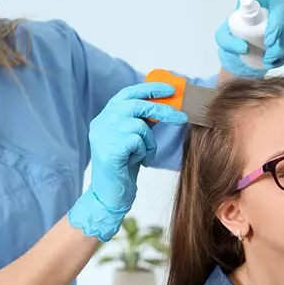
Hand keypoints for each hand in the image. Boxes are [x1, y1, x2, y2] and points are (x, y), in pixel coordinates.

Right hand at [68, 82, 186, 241]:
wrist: (108, 196)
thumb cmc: (123, 168)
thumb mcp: (132, 140)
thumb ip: (141, 121)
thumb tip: (165, 105)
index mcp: (105, 117)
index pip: (128, 93)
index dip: (149, 88)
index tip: (170, 89)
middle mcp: (101, 123)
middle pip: (137, 105)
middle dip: (163, 110)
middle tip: (182, 117)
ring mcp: (104, 135)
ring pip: (140, 126)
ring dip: (149, 142)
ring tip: (143, 155)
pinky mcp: (110, 149)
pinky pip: (138, 141)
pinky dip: (144, 152)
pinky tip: (136, 162)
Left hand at [216, 0, 283, 77]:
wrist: (245, 48)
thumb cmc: (235, 38)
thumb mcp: (224, 40)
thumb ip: (228, 43)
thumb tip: (245, 47)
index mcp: (254, 3)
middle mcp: (270, 7)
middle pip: (279, 9)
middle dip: (277, 27)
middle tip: (268, 44)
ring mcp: (283, 20)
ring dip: (281, 46)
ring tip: (268, 59)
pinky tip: (274, 61)